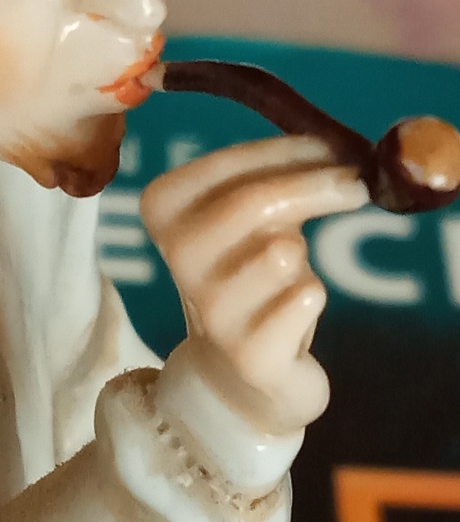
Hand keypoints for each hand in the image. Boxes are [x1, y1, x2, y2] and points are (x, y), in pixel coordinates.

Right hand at [141, 136, 368, 434]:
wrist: (235, 375)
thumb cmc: (248, 276)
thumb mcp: (246, 216)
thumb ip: (281, 175)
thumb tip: (341, 146)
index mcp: (165, 210)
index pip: (229, 164)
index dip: (291, 152)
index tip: (334, 150)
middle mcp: (178, 260)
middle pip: (254, 203)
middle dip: (316, 185)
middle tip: (356, 184)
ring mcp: (212, 312)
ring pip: (282, 251)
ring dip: (302, 256)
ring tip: (288, 275)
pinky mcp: (250, 354)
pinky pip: (306, 296)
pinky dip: (312, 295)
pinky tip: (292, 312)